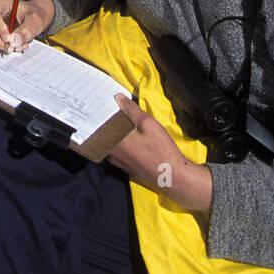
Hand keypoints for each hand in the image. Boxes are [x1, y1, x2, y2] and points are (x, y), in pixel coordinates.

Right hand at [0, 0, 54, 52]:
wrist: (32, 17)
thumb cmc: (33, 14)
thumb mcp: (35, 20)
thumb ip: (27, 31)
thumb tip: (14, 42)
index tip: (9, 37)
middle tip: (14, 47)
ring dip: (2, 45)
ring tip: (18, 45)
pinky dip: (1, 46)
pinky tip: (14, 44)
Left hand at [108, 95, 212, 209]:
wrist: (172, 176)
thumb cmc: (161, 149)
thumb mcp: (148, 123)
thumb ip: (131, 109)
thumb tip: (118, 98)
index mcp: (114, 140)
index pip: (101, 121)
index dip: (101, 110)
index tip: (102, 100)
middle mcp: (111, 152)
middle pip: (103, 132)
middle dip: (105, 119)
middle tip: (109, 106)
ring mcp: (117, 161)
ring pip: (108, 142)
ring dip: (111, 131)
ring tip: (117, 119)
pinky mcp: (124, 167)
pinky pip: (114, 150)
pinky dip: (116, 141)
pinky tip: (126, 136)